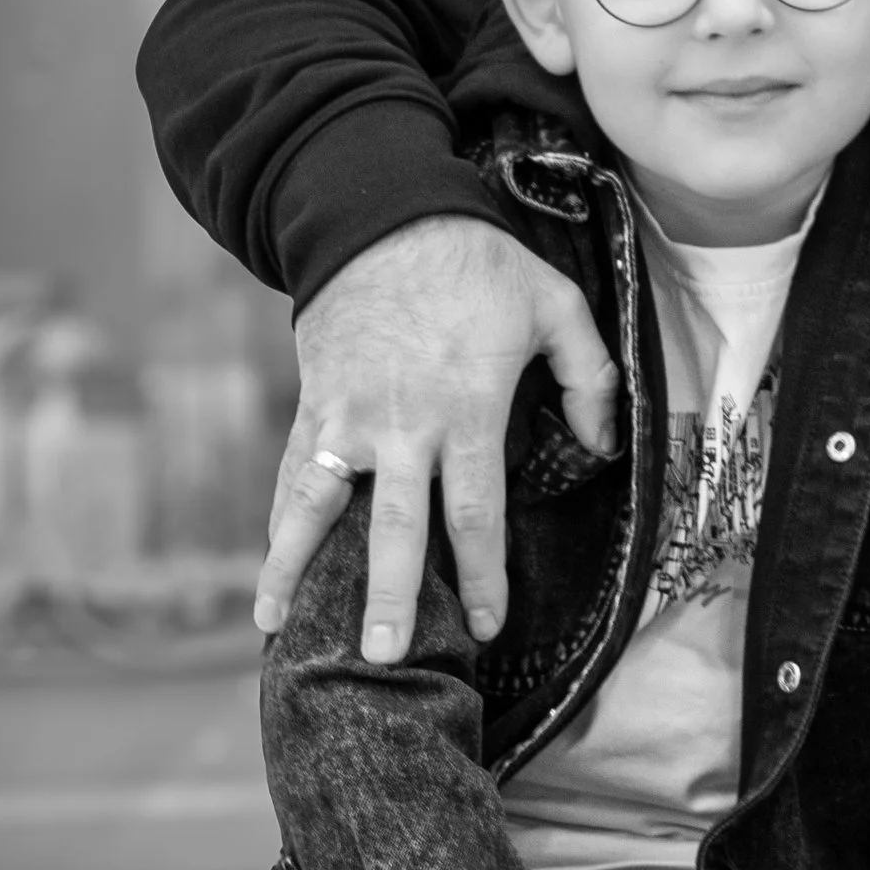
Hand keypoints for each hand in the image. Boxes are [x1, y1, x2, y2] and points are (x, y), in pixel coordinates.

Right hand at [260, 218, 619, 661]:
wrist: (379, 212)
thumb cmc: (475, 262)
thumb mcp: (554, 305)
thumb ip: (590, 377)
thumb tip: (600, 445)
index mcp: (465, 411)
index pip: (474, 514)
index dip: (483, 577)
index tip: (488, 627)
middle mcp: (400, 426)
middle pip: (394, 529)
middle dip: (388, 597)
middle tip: (382, 657)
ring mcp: (346, 417)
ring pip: (317, 507)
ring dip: (296, 569)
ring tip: (274, 627)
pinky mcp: (313, 403)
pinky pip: (293, 474)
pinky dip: (278, 525)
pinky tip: (269, 571)